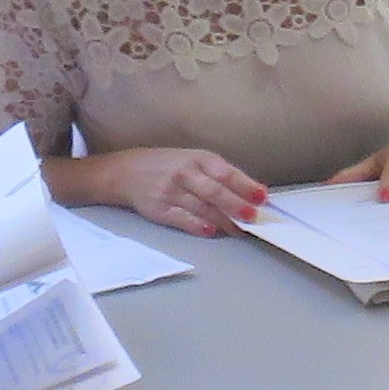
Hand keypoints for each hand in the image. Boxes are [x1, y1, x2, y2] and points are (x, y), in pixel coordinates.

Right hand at [96, 147, 270, 236]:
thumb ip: (220, 175)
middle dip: (236, 205)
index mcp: (198, 158)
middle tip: (253, 217)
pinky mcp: (160, 210)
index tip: (262, 197)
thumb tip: (251, 192)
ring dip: (224, 221)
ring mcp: (171, 192)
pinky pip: (182, 219)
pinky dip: (198, 226)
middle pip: (215, 192)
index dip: (245, 185)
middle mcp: (185, 173)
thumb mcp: (193, 160)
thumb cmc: (168, 166)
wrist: (126, 172)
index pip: (226, 173)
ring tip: (240, 230)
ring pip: (202, 208)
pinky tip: (211, 231)